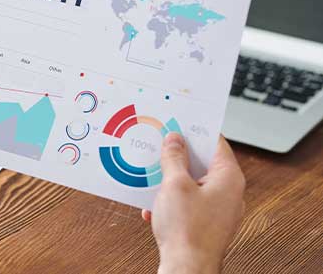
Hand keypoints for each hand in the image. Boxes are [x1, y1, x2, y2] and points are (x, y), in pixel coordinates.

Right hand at [142, 134, 244, 273]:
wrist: (187, 269)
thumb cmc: (188, 232)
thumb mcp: (174, 184)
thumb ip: (174, 157)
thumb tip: (175, 141)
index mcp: (229, 178)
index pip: (215, 142)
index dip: (195, 130)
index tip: (179, 124)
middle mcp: (229, 193)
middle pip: (203, 162)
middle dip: (179, 156)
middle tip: (161, 147)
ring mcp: (218, 210)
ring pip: (193, 182)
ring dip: (171, 179)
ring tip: (154, 177)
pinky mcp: (206, 223)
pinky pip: (189, 201)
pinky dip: (172, 199)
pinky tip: (154, 205)